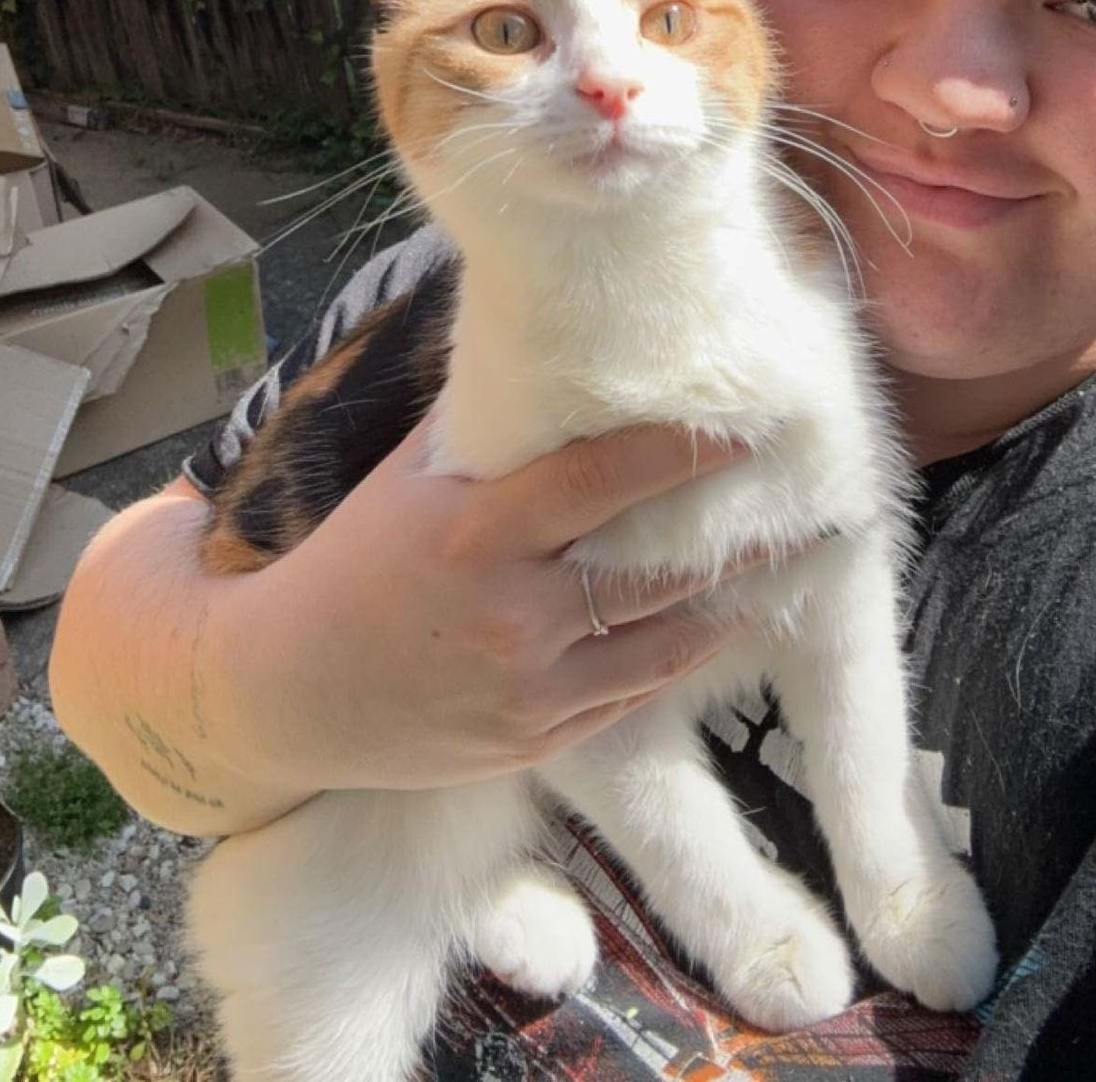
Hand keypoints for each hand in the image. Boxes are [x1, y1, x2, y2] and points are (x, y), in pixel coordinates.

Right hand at [217, 417, 764, 795]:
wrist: (285, 690)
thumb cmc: (349, 562)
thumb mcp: (407, 481)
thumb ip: (482, 427)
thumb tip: (546, 353)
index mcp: (476, 533)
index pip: (602, 481)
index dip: (681, 453)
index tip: (744, 430)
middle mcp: (513, 615)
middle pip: (657, 573)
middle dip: (742, 541)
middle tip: (811, 510)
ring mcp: (529, 689)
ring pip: (662, 645)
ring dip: (731, 607)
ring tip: (788, 572)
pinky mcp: (535, 741)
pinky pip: (629, 698)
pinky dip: (676, 661)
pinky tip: (716, 630)